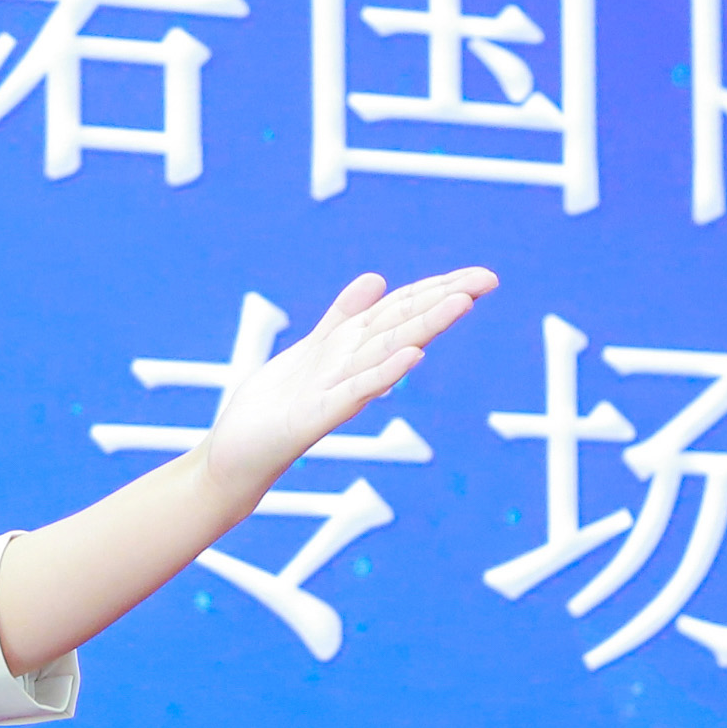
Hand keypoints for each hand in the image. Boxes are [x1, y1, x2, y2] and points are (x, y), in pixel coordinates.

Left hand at [199, 269, 498, 501]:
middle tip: (488, 280)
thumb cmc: (276, 406)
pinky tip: (413, 356)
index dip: (439, 289)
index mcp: (353, 348)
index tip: (482, 275)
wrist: (238, 452)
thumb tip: (377, 279)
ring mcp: (339, 392)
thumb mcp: (311, 349)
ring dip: (425, 327)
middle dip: (445, 301)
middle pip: (404, 326)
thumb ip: (344, 316)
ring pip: (388, 352)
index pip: (403, 310)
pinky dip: (384, 373)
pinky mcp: (316, 416)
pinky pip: (355, 392)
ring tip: (461, 303)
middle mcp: (355, 369)